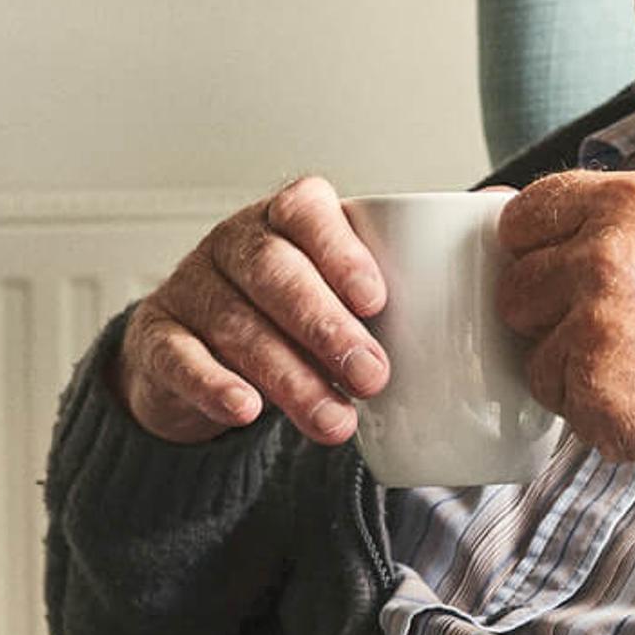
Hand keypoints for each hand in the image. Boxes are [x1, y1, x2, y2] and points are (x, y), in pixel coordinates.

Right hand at [120, 176, 391, 447]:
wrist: (196, 354)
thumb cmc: (288, 316)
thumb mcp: (334, 291)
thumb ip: (390, 288)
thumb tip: (478, 260)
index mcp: (283, 218)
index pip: (306, 213)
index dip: (340, 253)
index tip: (376, 301)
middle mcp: (231, 243)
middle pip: (273, 272)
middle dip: (325, 327)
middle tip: (371, 377)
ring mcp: (189, 288)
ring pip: (236, 325)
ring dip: (290, 377)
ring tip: (336, 421)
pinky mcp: (156, 339)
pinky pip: (180, 358)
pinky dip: (214, 385)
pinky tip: (247, 410)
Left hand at [494, 170, 634, 470]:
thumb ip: (613, 223)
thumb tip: (529, 230)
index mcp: (630, 200)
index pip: (523, 216)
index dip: (533, 252)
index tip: (555, 274)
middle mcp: (606, 250)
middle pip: (516, 286)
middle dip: (549, 315)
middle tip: (612, 330)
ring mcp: (597, 317)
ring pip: (531, 344)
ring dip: (568, 362)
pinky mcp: (595, 380)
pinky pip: (552, 394)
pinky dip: (587, 405)